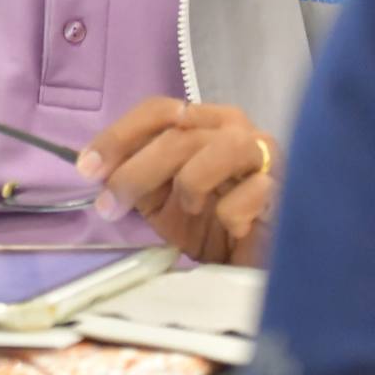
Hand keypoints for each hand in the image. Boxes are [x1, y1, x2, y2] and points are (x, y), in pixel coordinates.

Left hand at [76, 98, 278, 264]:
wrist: (258, 263)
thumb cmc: (208, 224)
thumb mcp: (160, 199)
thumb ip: (133, 176)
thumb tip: (94, 168)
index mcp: (203, 121)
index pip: (157, 110)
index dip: (118, 136)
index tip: (87, 168)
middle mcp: (235, 127)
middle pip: (176, 134)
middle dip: (135, 172)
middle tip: (109, 206)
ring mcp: (265, 154)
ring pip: (213, 151)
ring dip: (187, 185)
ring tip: (188, 210)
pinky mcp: (288, 187)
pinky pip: (249, 193)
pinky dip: (230, 214)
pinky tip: (233, 228)